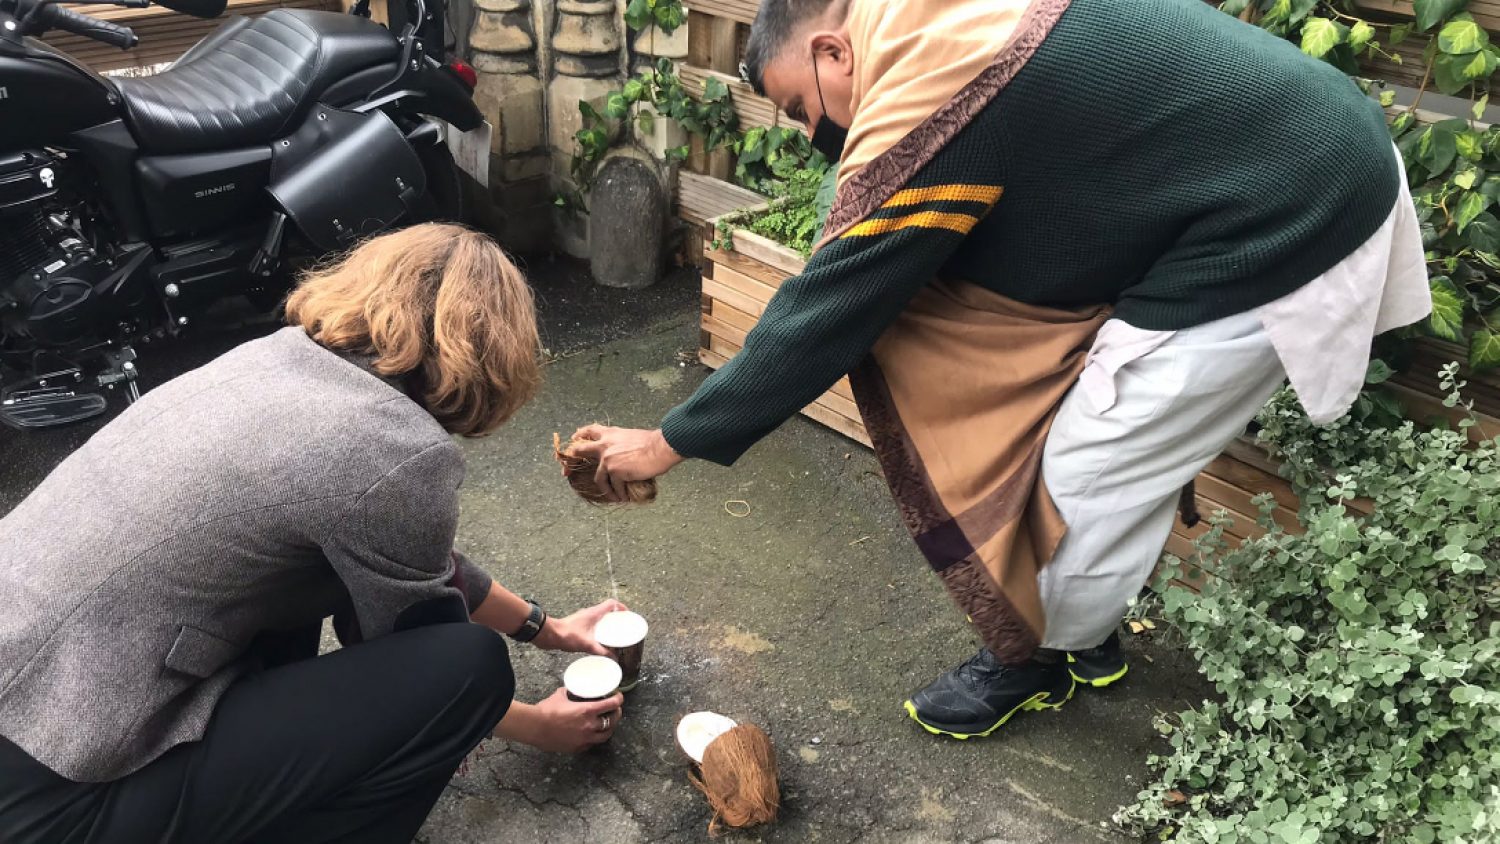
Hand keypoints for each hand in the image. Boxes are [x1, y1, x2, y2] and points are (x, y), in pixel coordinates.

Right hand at [524, 688, 623, 752]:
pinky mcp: (578, 748)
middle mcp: (590, 726)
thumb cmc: (546, 710)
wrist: (535, 727)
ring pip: (605, 735)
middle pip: (613, 721)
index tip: (619, 697)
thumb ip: (568, 692)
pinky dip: (595, 738)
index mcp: (588, 711)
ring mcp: (585, 739)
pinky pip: (592, 743)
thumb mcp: (560, 695)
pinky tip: (593, 734)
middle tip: (615, 709)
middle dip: (616, 714)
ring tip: (608, 723)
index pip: (611, 704)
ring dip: (609, 728)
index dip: (618, 699)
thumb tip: (570, 689)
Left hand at [533, 599, 626, 654]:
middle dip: (616, 617)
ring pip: (600, 616)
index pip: (612, 603)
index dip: (622, 607)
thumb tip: (614, 658)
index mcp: (594, 613)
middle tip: (622, 626)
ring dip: (607, 622)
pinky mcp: (578, 623)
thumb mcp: (587, 645)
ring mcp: (583, 617)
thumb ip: (602, 651)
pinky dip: (599, 627)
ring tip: (613, 633)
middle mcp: (589, 613)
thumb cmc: (567, 635)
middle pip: (607, 609)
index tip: (627, 615)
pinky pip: (593, 622)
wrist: (550, 635)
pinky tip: (599, 638)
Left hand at [568, 425, 682, 502]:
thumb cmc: (653, 442)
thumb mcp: (632, 436)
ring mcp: (608, 459)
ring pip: (599, 478)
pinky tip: (623, 497)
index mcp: (610, 434)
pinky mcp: (615, 471)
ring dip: (606, 488)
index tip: (574, 438)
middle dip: (570, 461)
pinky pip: (614, 486)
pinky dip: (619, 493)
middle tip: (565, 472)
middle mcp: (605, 445)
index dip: (579, 435)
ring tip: (614, 495)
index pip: (590, 430)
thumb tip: (622, 453)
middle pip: (581, 450)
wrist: (660, 448)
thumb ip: (621, 443)